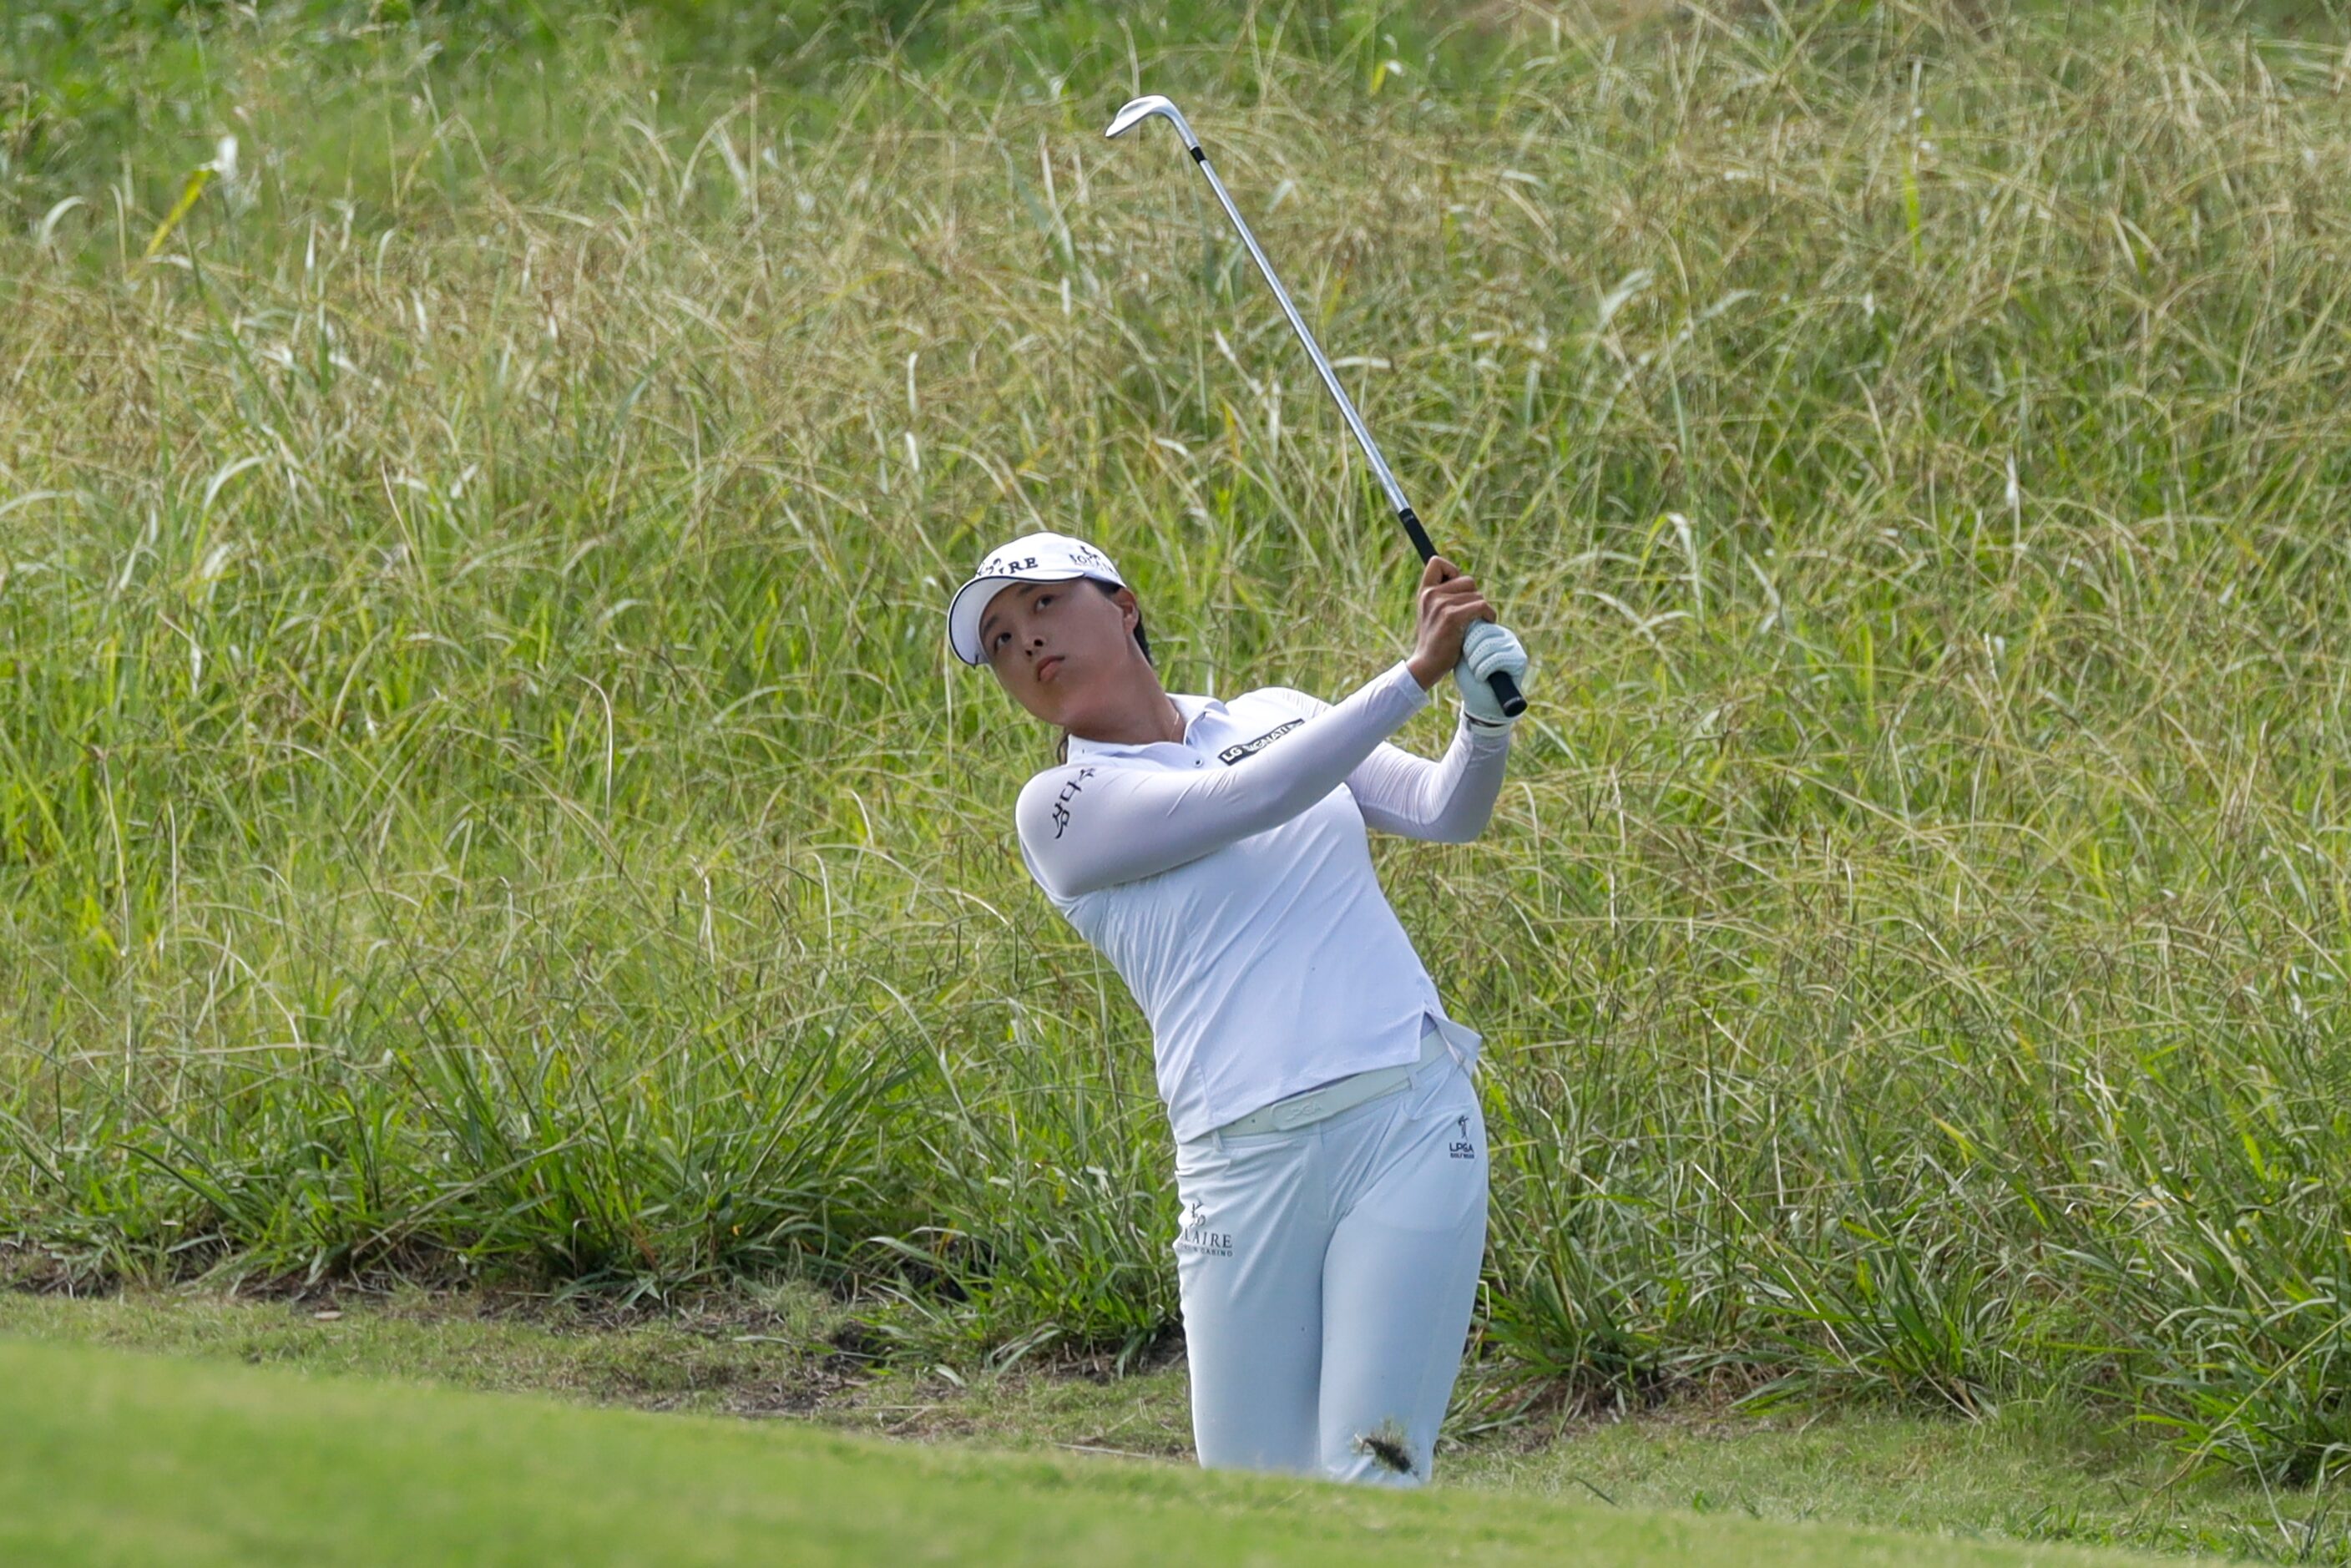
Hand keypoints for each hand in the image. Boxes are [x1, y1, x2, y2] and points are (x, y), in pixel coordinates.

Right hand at [1405, 557, 1492, 689]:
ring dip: (1482, 609)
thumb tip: (1467, 583)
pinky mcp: (1452, 617)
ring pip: (1477, 595)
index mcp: (1424, 592)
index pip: (1436, 562)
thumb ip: (1441, 596)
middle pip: (1467, 580)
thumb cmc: (1435, 641)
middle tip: (1469, 613)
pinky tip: (1486, 622)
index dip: (1452, 571)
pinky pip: (1481, 606)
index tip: (1456, 588)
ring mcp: (1441, 605)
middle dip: (1474, 595)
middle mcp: (1431, 595)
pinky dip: (1489, 615)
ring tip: (1474, 623)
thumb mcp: (1431, 613)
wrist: (1427, 664)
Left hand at [1454, 621, 1527, 726]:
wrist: (1480, 703)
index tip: (1463, 656)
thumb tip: (1464, 615)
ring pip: (1488, 645)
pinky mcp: (1520, 659)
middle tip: (1470, 667)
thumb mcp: (1462, 652)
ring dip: (1475, 663)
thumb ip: (1464, 634)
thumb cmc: (1469, 678)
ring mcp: (1514, 645)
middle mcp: (1505, 634)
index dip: (1465, 641)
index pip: (1475, 622)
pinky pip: (1497, 657)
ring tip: (1476, 673)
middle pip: (1482, 631)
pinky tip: (1482, 677)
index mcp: (1490, 630)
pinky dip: (1483, 670)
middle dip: (1469, 652)